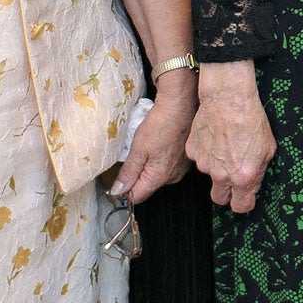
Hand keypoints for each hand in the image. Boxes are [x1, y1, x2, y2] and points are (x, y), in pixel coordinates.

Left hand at [113, 76, 195, 204]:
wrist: (180, 106)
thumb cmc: (161, 124)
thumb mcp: (138, 149)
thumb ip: (128, 172)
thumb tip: (118, 190)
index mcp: (159, 177)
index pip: (136, 196)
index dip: (125, 187)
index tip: (120, 174)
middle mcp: (172, 177)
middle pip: (147, 186)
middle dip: (137, 174)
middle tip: (135, 153)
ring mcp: (180, 169)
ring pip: (157, 175)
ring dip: (149, 165)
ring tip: (148, 146)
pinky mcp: (184, 160)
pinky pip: (167, 166)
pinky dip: (160, 158)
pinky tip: (159, 143)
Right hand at [185, 61, 275, 213]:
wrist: (229, 97)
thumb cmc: (251, 118)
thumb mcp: (268, 148)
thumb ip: (258, 172)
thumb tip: (253, 182)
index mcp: (243, 177)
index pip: (241, 207)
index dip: (244, 202)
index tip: (245, 196)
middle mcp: (222, 175)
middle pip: (220, 199)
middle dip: (226, 192)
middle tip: (233, 175)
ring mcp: (204, 164)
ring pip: (209, 175)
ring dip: (216, 167)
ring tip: (226, 145)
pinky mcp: (193, 151)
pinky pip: (199, 159)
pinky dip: (205, 152)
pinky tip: (215, 137)